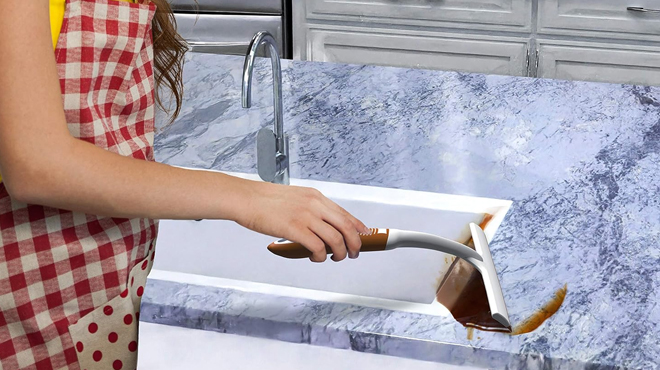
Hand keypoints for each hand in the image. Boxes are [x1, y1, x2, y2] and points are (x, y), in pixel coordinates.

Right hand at [234, 180, 369, 261]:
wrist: (246, 198)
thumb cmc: (265, 200)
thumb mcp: (295, 198)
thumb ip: (310, 209)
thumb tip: (322, 225)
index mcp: (315, 197)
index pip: (345, 213)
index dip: (358, 228)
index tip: (364, 236)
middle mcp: (314, 205)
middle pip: (346, 227)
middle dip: (355, 244)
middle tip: (353, 253)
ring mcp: (305, 216)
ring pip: (336, 239)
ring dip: (340, 253)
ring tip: (335, 258)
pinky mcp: (295, 229)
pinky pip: (318, 247)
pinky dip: (321, 256)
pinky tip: (316, 257)